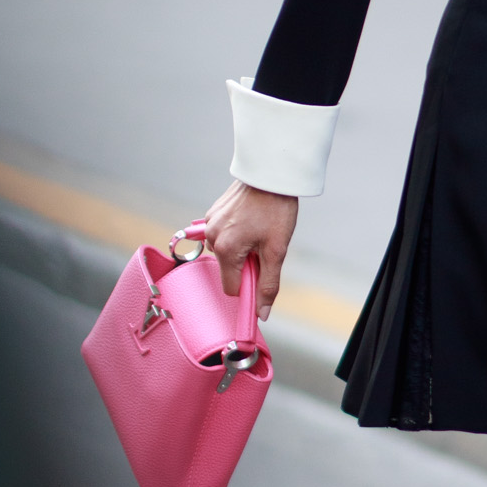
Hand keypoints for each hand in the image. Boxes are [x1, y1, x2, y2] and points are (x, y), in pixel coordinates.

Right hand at [203, 181, 297, 320]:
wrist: (271, 173)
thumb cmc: (276, 209)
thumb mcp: (277, 250)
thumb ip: (268, 284)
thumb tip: (261, 313)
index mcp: (226, 250)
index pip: (232, 288)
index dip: (249, 286)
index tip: (263, 274)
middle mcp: (212, 238)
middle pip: (229, 270)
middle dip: (247, 265)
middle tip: (265, 245)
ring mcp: (209, 224)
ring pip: (226, 253)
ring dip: (241, 249)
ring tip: (259, 230)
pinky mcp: (212, 213)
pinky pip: (222, 235)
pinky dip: (236, 235)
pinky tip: (250, 221)